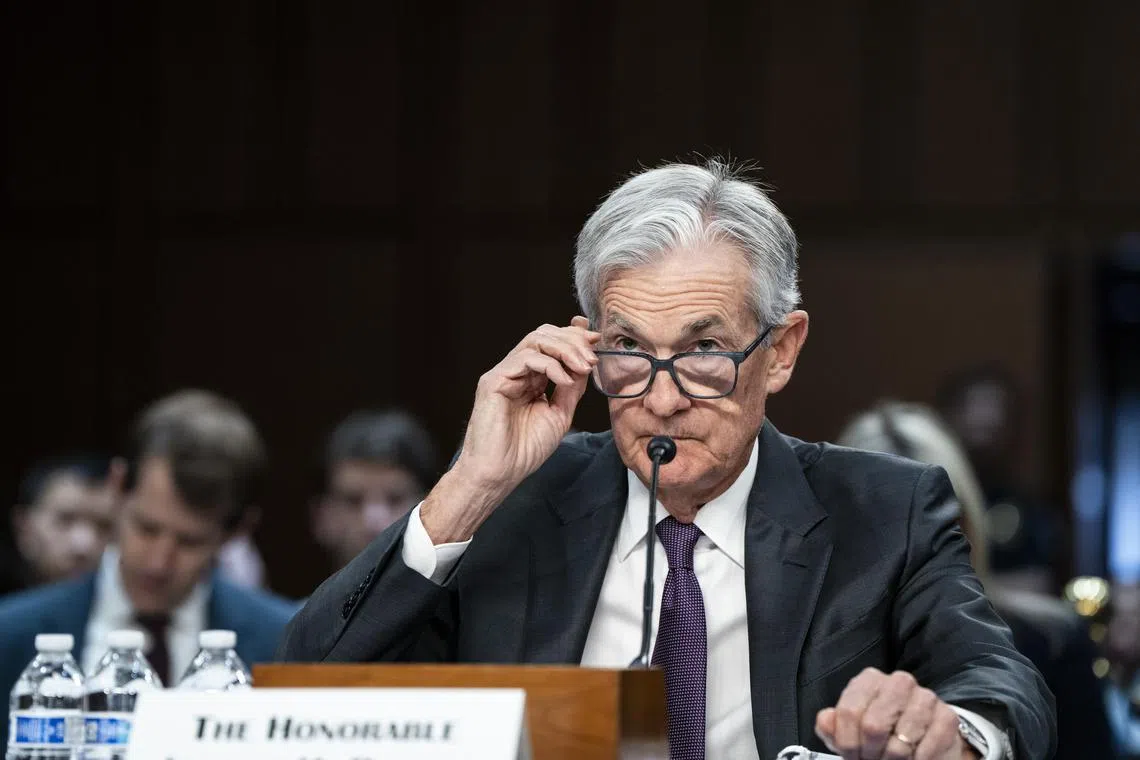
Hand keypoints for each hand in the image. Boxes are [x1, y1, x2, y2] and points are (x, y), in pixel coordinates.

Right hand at [421, 317, 599, 542]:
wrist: (501, 472)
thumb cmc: (525, 450)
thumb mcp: (560, 414)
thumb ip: (571, 388)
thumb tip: (586, 363)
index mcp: (530, 378)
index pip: (551, 344)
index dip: (573, 337)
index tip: (595, 339)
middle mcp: (516, 371)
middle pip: (543, 335)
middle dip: (572, 340)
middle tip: (591, 356)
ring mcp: (504, 374)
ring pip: (535, 340)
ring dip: (565, 349)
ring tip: (583, 366)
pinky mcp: (494, 381)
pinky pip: (525, 358)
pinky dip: (550, 365)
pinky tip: (564, 380)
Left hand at [815, 668, 977, 759]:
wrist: (921, 741)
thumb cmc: (880, 734)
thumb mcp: (849, 732)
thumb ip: (831, 726)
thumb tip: (826, 720)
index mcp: (869, 680)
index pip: (848, 712)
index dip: (847, 743)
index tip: (852, 755)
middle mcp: (898, 682)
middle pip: (873, 725)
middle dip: (870, 753)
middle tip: (873, 759)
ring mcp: (925, 697)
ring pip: (901, 740)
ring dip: (894, 759)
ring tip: (892, 759)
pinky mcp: (947, 716)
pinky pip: (928, 746)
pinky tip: (914, 759)